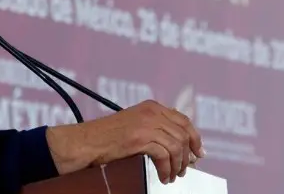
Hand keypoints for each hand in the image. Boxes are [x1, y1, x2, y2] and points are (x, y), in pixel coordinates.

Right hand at [46, 100, 204, 184]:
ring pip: (176, 146)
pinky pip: (164, 156)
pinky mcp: (140, 139)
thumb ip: (154, 127)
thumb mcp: (134, 124)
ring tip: (172, 176)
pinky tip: (163, 177)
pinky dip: (167, 169)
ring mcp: (146, 124)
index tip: (198, 152)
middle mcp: (151, 112)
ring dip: (177, 165)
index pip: (183, 120)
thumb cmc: (106, 137)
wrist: (85, 142)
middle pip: (183, 134)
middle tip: (185, 169)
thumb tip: (177, 144)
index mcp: (151, 106)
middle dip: (188, 155)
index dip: (194, 137)